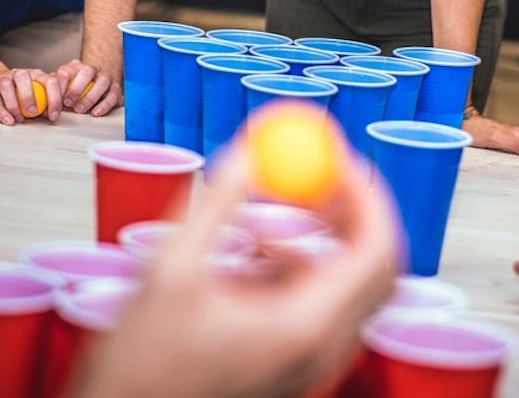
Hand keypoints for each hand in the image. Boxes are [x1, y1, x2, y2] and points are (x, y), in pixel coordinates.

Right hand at [0, 67, 64, 125]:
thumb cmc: (20, 91)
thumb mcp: (36, 94)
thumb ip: (45, 102)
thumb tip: (52, 114)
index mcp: (36, 74)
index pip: (49, 81)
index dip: (54, 99)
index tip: (54, 115)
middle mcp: (20, 74)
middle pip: (25, 79)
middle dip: (30, 97)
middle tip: (34, 112)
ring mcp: (4, 80)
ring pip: (7, 87)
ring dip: (14, 105)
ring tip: (20, 119)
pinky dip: (3, 113)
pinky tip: (9, 121)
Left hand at [59, 59, 121, 115]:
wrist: (97, 81)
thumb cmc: (75, 87)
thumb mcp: (63, 86)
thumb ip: (53, 89)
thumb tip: (38, 97)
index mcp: (75, 67)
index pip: (66, 71)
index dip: (61, 85)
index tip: (56, 97)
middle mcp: (92, 69)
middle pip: (86, 72)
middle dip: (77, 88)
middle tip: (69, 103)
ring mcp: (105, 77)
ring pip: (102, 82)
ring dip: (90, 96)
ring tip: (80, 109)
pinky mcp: (116, 88)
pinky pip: (113, 94)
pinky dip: (104, 104)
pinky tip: (95, 113)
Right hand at [79, 140, 398, 396]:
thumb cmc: (141, 366)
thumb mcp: (170, 268)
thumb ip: (218, 204)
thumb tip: (251, 152)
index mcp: (304, 328)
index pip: (376, 249)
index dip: (365, 193)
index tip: (337, 156)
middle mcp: (321, 352)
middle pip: (374, 266)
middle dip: (350, 211)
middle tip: (318, 171)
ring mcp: (313, 363)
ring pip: (347, 286)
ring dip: (318, 240)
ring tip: (260, 220)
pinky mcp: (297, 366)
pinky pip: (320, 306)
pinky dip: (297, 269)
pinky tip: (249, 256)